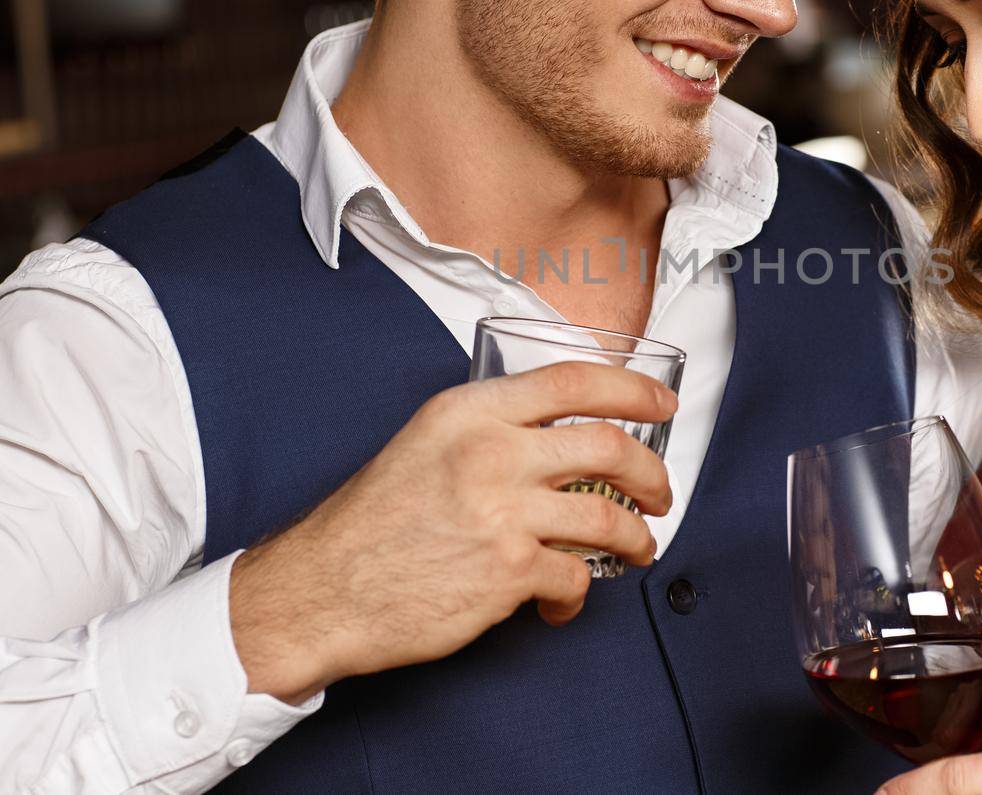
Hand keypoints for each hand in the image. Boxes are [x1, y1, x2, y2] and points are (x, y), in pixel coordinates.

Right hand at [228, 361, 675, 702]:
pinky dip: (578, 594)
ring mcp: (503, 512)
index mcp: (470, 412)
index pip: (572, 380)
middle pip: (609, 446)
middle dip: (652, 473)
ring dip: (636, 538)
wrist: (321, 591)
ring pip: (609, 517)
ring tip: (637, 549)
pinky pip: (577, 577)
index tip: (661, 404)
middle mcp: (490, 452)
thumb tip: (560, 439)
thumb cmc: (372, 523)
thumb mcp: (425, 444)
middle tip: (660, 493)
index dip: (631, 389)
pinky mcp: (508, 571)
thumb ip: (489, 430)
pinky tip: (558, 600)